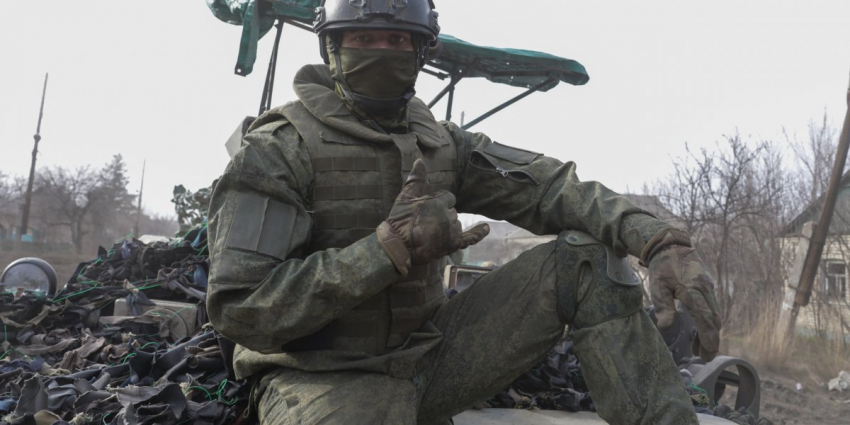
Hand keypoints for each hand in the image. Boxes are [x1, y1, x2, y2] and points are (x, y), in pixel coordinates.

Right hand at [377, 159, 488, 275]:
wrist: (398, 247)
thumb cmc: (400, 221)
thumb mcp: (405, 197)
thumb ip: (416, 179)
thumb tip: (419, 161)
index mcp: (439, 204)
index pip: (448, 198)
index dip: (438, 202)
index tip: (426, 210)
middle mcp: (448, 217)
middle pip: (452, 212)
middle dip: (442, 215)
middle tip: (425, 223)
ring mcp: (452, 232)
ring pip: (457, 224)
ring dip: (449, 226)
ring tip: (432, 232)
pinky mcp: (452, 245)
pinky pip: (470, 239)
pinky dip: (479, 233)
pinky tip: (487, 227)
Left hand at [648, 244, 721, 360]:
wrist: (671, 245)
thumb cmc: (662, 266)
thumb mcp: (658, 286)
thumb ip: (663, 307)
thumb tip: (666, 327)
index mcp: (693, 290)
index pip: (705, 318)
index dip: (708, 337)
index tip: (707, 353)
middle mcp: (705, 290)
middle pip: (714, 320)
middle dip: (711, 340)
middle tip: (704, 357)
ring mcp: (708, 288)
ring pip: (714, 315)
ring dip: (709, 333)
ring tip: (698, 349)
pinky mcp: (707, 288)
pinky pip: (711, 308)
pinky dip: (708, 322)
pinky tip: (698, 331)